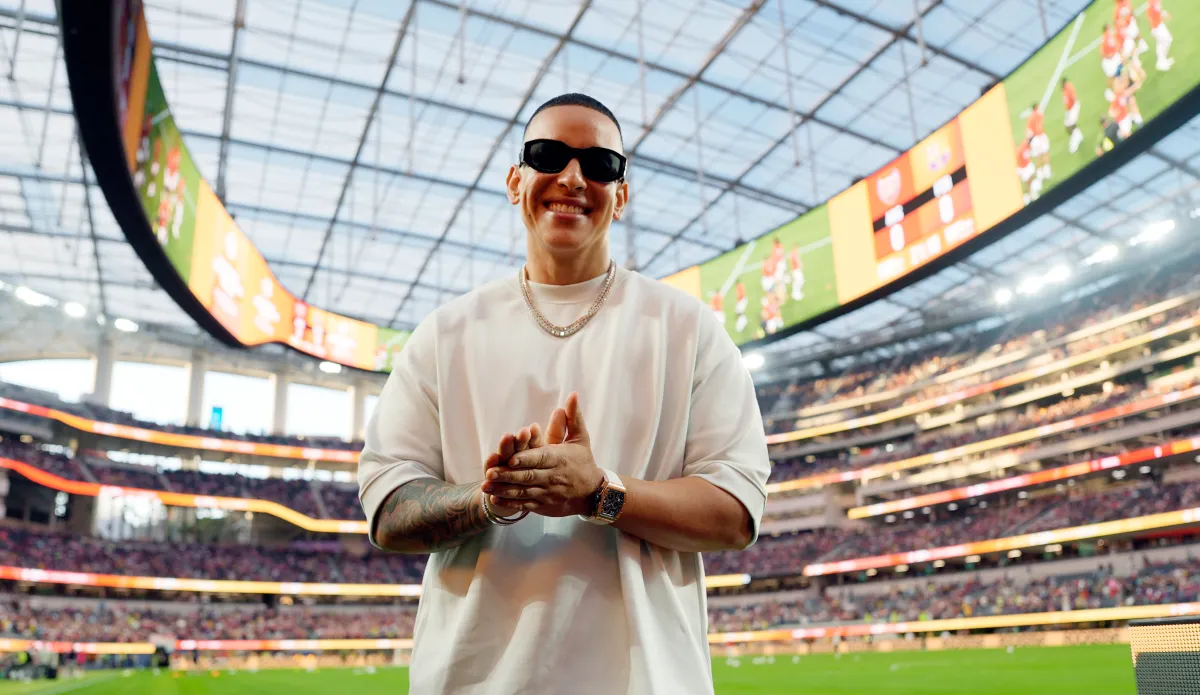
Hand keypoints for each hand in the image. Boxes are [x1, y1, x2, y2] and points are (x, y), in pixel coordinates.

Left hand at [483, 392, 604, 517]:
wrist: (593, 493)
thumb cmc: (584, 462)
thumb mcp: (581, 438)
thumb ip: (573, 417)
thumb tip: (572, 395)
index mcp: (558, 459)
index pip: (540, 458)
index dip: (525, 459)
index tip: (510, 458)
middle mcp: (552, 477)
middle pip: (528, 476)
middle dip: (508, 475)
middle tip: (490, 472)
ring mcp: (547, 493)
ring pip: (523, 492)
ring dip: (503, 490)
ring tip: (486, 486)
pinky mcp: (543, 505)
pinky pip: (525, 505)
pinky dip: (510, 504)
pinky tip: (495, 499)